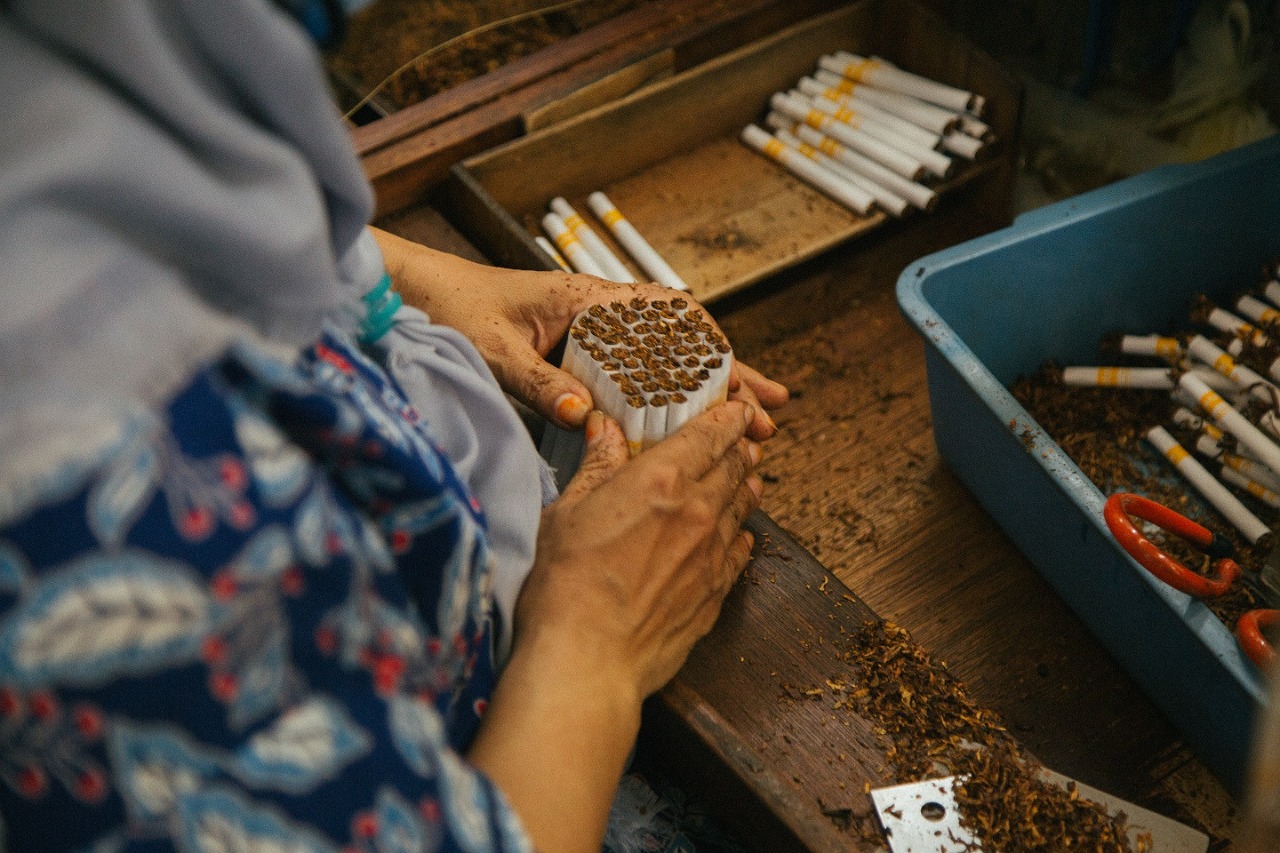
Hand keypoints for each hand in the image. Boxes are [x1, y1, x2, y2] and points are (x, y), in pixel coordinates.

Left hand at [371, 227, 787, 437]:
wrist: (413, 293)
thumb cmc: (451, 309)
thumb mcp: (493, 349)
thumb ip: (537, 382)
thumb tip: (588, 417)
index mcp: (589, 299)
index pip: (673, 316)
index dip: (716, 352)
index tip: (746, 388)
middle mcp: (599, 312)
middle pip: (682, 345)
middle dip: (729, 381)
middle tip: (770, 417)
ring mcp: (590, 334)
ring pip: (665, 362)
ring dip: (705, 394)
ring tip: (747, 426)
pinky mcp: (574, 354)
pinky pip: (634, 375)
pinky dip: (667, 399)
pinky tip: (685, 426)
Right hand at [517, 399, 761, 699]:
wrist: (589, 660)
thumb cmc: (566, 585)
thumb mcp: (568, 511)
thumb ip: (597, 466)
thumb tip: (606, 429)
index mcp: (661, 479)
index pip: (711, 433)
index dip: (728, 415)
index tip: (736, 407)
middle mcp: (698, 510)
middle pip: (735, 465)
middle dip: (740, 446)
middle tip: (741, 437)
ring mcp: (713, 553)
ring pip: (743, 505)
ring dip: (746, 485)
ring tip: (746, 475)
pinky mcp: (717, 592)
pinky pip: (741, 550)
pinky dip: (741, 532)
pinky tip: (735, 532)